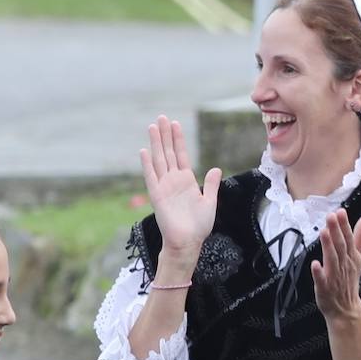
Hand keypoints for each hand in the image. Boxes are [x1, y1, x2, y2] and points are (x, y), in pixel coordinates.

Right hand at [139, 115, 220, 259]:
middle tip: (162, 117)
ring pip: (159, 160)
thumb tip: (215, 168)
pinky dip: (147, 164)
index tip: (176, 124)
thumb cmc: (199, 225)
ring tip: (153, 126)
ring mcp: (164, 186)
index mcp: (187, 180)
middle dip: (166, 135)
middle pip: (169, 153)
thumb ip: (211, 184)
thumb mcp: (210, 201)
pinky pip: (151, 177)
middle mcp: (174, 180)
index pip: (182, 155)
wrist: (188, 242)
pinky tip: (144, 151)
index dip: (179, 140)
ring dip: (156, 143)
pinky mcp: (157, 195)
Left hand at [311, 209, 360, 323]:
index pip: (349, 239)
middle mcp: (344, 265)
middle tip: (332, 216)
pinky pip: (322, 280)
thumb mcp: (357, 258)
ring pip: (332, 260)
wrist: (346, 309)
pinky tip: (315, 264)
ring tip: (324, 233)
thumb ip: (360, 237)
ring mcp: (335, 277)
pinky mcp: (325, 288)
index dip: (345, 225)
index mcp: (351, 257)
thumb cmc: (349, 281)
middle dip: (337, 231)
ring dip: (328, 247)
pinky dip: (319, 273)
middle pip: (341, 246)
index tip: (340, 212)